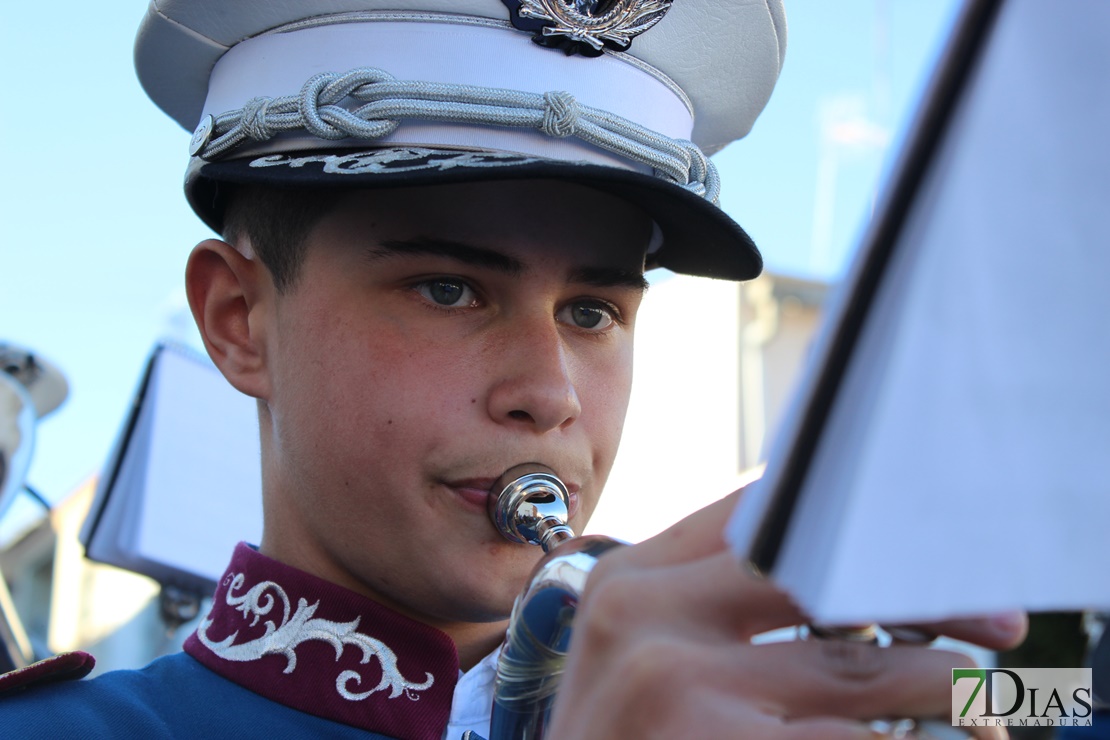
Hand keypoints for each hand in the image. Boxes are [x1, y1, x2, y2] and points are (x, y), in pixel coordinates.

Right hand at [548, 491, 1026, 739]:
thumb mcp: (634, 651)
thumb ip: (707, 595)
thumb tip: (831, 556)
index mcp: (627, 577)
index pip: (756, 510)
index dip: (850, 518)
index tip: (915, 541)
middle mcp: (644, 616)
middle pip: (818, 570)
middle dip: (920, 594)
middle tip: (994, 623)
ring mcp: (677, 686)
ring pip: (857, 666)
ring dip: (938, 684)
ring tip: (975, 703)